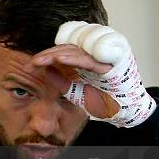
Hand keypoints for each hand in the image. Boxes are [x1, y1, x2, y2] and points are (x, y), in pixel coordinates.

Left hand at [27, 21, 155, 126]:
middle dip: (48, 54)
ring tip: (42, 60)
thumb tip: (46, 70)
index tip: (31, 64)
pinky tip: (60, 60)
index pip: (64, 51)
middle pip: (68, 47)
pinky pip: (91, 59)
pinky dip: (75, 59)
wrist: (128, 111)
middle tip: (32, 62)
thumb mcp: (76, 92)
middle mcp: (97, 55)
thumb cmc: (105, 100)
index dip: (46, 55)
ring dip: (58, 54)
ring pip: (78, 50)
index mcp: (87, 59)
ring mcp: (105, 58)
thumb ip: (61, 82)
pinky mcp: (113, 64)